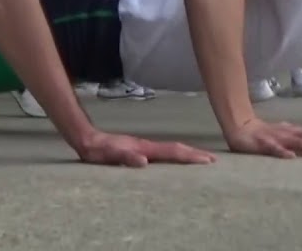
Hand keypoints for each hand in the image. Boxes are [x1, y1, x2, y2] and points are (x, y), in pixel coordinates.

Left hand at [75, 130, 215, 167]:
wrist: (87, 140)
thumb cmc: (97, 151)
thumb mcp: (109, 156)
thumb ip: (125, 158)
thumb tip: (144, 162)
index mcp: (144, 149)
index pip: (172, 152)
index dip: (190, 156)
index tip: (208, 160)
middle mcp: (147, 147)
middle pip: (176, 149)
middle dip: (195, 154)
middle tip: (214, 160)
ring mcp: (144, 148)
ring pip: (170, 150)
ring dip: (187, 155)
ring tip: (201, 160)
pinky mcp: (139, 151)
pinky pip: (162, 154)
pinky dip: (174, 157)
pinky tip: (176, 162)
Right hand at [227, 119, 301, 158]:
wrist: (238, 126)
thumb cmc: (264, 132)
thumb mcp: (285, 134)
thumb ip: (300, 138)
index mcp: (296, 132)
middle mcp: (290, 133)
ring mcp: (277, 138)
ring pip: (300, 143)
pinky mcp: (262, 143)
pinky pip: (273, 148)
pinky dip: (283, 152)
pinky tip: (291, 158)